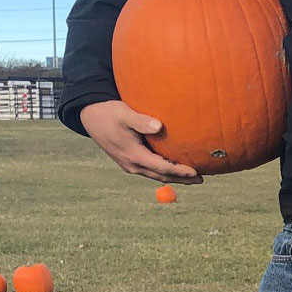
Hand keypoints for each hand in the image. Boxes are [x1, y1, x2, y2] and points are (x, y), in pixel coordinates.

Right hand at [79, 101, 201, 184]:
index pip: (162, 167)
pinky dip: (164, 171)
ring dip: (174, 177)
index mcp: (133, 155)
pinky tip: (172, 166)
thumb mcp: (125, 114)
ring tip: (191, 177)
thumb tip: (159, 126)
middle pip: (161, 176)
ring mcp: (129, 165)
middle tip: (201, 179)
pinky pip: (150, 170)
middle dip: (181, 179)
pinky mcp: (128, 161)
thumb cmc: (109, 113)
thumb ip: (142, 121)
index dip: (179, 171)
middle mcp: (132, 165)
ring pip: (156, 175)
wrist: (90, 118)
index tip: (196, 172)